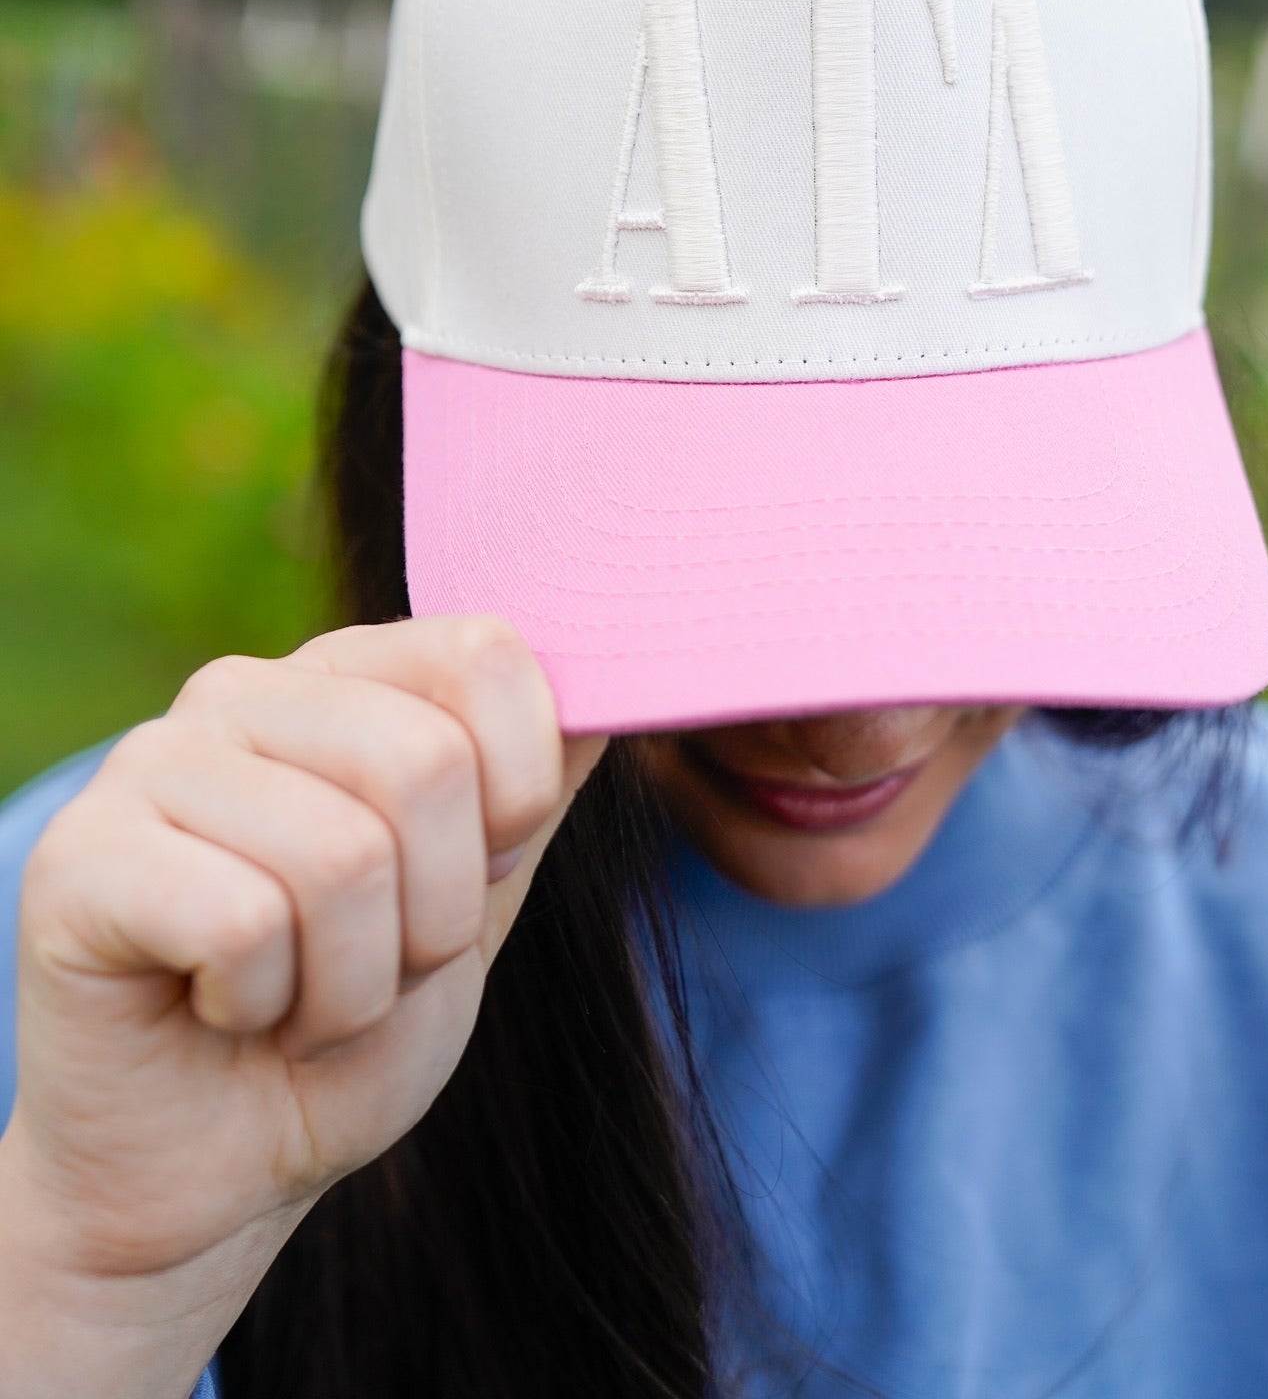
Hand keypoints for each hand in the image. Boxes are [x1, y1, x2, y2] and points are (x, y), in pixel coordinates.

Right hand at [0, 615, 600, 1398]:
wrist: (215, 1176)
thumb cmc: (348, 1029)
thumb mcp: (478, 900)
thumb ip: (538, 785)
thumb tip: (626, 679)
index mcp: (345, 675)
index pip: (486, 653)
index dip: (516, 794)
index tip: (469, 876)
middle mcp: (242, 690)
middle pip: (426, 762)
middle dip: (434, 917)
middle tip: (370, 966)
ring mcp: (151, 762)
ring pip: (340, 856)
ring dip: (348, 983)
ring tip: (292, 998)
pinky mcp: (78, 859)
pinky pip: (242, 923)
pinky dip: (261, 1006)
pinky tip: (219, 1010)